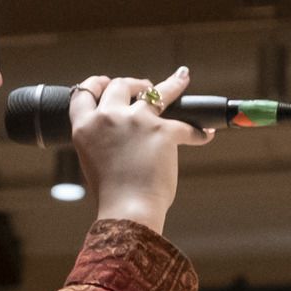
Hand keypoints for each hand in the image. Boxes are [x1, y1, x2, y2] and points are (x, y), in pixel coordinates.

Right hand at [65, 66, 213, 232]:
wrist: (127, 210)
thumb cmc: (112, 195)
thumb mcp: (93, 161)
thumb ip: (102, 140)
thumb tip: (120, 134)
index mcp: (85, 127)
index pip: (83, 94)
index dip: (95, 84)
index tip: (105, 82)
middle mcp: (107, 118)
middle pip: (119, 85)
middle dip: (132, 83)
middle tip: (143, 86)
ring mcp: (136, 120)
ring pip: (155, 91)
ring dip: (169, 84)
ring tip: (180, 80)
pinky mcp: (162, 130)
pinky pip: (186, 126)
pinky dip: (198, 131)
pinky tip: (206, 133)